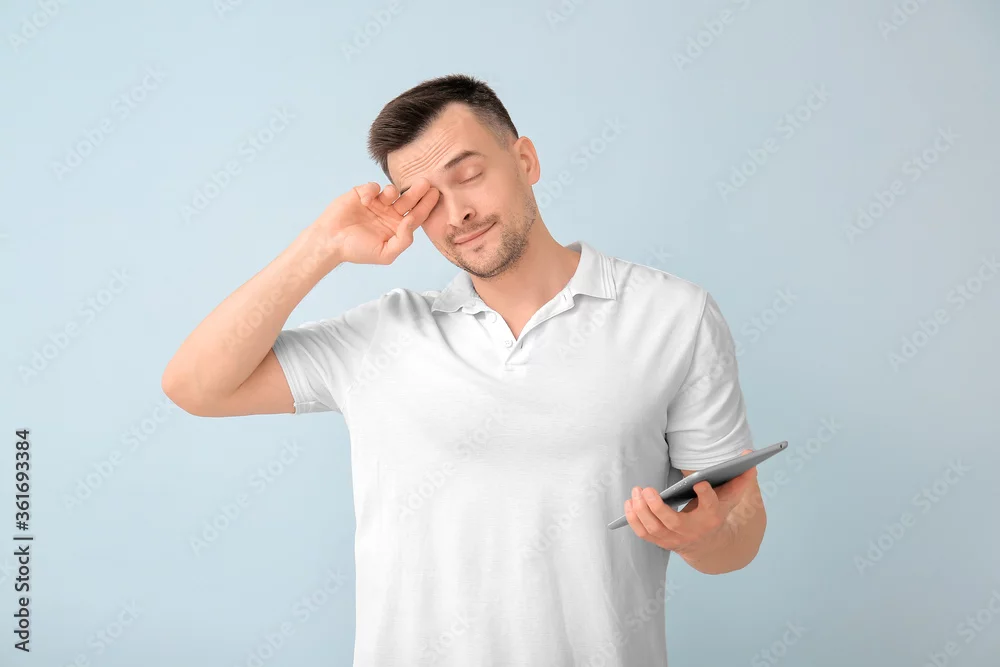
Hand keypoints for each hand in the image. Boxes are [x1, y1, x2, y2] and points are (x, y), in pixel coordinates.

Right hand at [314, 177, 439, 265]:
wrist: (330, 241)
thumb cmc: (357, 250)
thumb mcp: (385, 253)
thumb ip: (403, 240)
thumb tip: (411, 221)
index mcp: (398, 227)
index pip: (417, 215)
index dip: (427, 205)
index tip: (436, 194)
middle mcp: (390, 214)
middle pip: (409, 200)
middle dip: (418, 191)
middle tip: (426, 183)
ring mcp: (377, 203)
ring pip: (392, 191)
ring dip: (392, 192)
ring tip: (387, 197)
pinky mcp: (362, 194)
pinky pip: (373, 186)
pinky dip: (372, 190)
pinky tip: (365, 200)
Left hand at [623, 449, 757, 555]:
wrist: (707, 544)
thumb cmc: (715, 513)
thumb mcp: (730, 497)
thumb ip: (741, 477)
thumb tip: (750, 452)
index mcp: (712, 518)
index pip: (710, 506)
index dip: (706, 494)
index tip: (699, 482)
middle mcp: (692, 531)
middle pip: (672, 522)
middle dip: (657, 507)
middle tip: (647, 489)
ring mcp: (675, 539)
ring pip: (654, 529)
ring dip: (642, 511)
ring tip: (637, 491)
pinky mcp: (661, 542)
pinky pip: (644, 534)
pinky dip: (634, 519)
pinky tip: (630, 502)